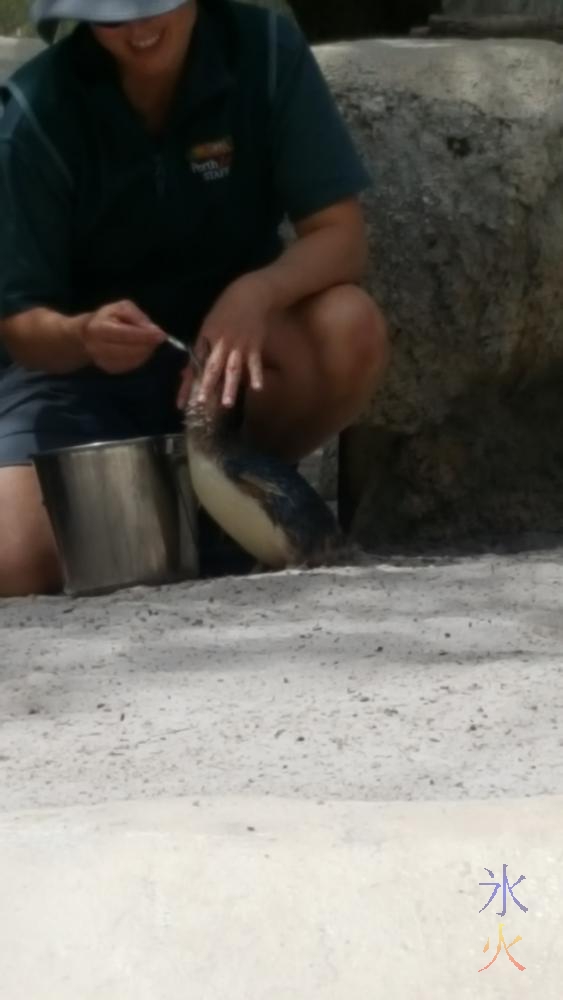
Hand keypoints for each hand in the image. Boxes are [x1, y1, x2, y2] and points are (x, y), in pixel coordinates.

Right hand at [80, 300, 165, 373]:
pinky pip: (132, 366)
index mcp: (99, 329)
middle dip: (148, 345)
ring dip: (146, 352)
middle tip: (157, 337)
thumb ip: (138, 317)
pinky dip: (141, 358)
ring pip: (134, 360)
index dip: (145, 335)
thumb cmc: (108, 318)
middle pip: (131, 351)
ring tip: (147, 341)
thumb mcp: (122, 308)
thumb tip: (154, 330)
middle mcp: (98, 348)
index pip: (125, 334)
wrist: (89, 335)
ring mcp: (103, 362)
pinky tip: (140, 349)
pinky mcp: (111, 370)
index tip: (162, 335)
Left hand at [176, 274, 273, 409]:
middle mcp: (221, 344)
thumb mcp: (207, 327)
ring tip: (227, 403)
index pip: (193, 366)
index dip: (187, 385)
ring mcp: (238, 345)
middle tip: (202, 403)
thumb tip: (186, 374)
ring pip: (233, 368)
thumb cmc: (224, 311)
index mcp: (206, 339)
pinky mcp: (254, 345)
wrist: (248, 295)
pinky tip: (257, 388)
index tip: (181, 403)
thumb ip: (199, 351)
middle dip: (207, 385)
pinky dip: (256, 374)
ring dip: (230, 386)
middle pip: (213, 367)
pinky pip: (254, 362)